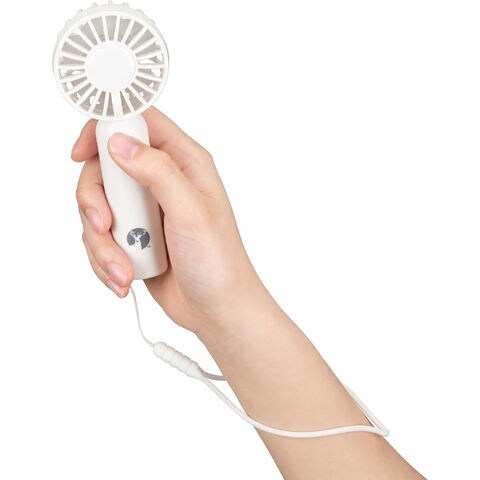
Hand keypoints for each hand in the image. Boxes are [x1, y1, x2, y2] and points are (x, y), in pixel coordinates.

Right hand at [72, 107, 268, 333]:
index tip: (81, 152)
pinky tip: (124, 278)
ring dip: (101, 243)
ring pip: (97, 207)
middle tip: (105, 227)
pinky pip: (100, 237)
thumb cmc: (219, 261)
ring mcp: (145, 210)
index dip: (104, 129)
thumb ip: (158, 172)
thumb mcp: (192, 212)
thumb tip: (119, 142)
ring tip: (124, 270)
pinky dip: (105, 260)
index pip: (138, 123)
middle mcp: (161, 181)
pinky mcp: (134, 237)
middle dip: (95, 201)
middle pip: (105, 168)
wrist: (216, 309)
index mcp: (184, 163)